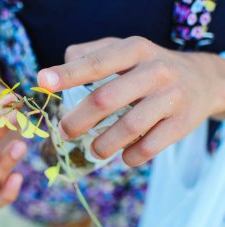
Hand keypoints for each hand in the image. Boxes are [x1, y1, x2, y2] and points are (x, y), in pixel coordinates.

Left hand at [38, 36, 224, 166]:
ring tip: (94, 150)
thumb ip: (91, 54)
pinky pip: (150, 147)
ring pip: (128, 128)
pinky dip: (131, 157)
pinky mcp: (183, 123)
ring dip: (103, 145)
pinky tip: (123, 156)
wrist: (202, 79)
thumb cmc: (149, 66)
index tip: (43, 81)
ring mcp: (171, 97)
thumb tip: (57, 69)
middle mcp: (154, 71)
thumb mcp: (124, 50)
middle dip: (77, 121)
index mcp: (134, 50)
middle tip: (65, 132)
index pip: (96, 63)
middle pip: (105, 99)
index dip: (68, 74)